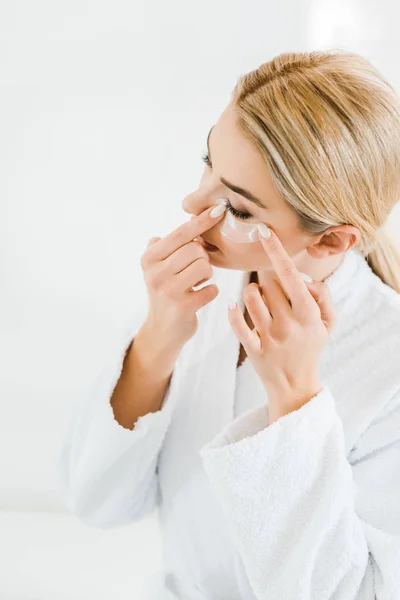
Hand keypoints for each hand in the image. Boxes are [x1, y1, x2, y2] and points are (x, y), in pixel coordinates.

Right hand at [140, 204, 226, 350]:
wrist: (162, 330)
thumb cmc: (167, 290)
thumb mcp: (159, 265)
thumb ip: (171, 243)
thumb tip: (192, 216)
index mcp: (149, 257)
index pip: (181, 233)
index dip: (202, 220)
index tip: (219, 208)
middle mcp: (155, 272)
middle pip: (196, 250)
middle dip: (202, 258)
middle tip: (193, 271)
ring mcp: (168, 290)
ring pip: (205, 267)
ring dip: (206, 275)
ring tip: (194, 284)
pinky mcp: (182, 307)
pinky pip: (211, 289)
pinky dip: (209, 292)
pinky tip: (198, 298)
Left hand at [228, 226, 336, 422]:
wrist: (296, 385)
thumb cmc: (311, 346)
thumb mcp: (328, 322)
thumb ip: (323, 295)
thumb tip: (304, 278)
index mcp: (308, 313)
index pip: (289, 274)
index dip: (276, 250)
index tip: (263, 231)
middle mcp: (290, 324)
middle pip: (267, 282)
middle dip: (268, 282)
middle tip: (274, 294)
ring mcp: (271, 337)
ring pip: (249, 296)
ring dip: (251, 293)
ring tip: (259, 302)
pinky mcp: (254, 349)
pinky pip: (236, 322)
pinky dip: (231, 310)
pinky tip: (232, 304)